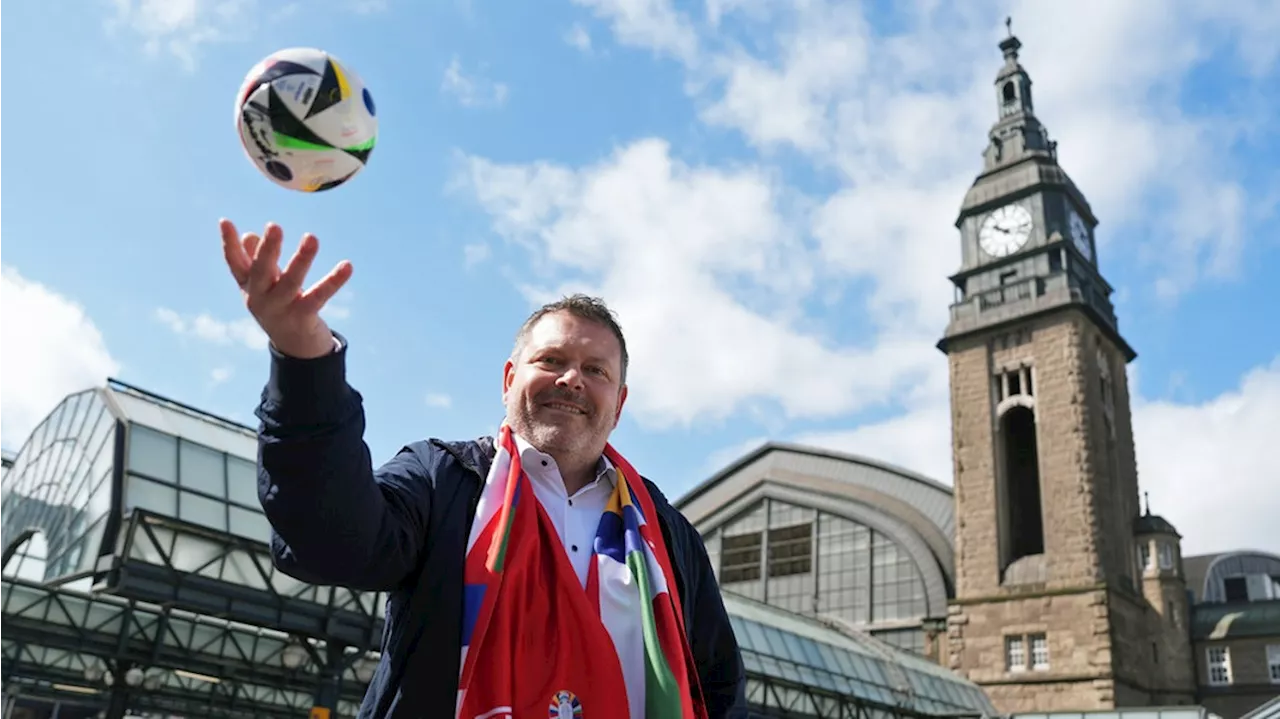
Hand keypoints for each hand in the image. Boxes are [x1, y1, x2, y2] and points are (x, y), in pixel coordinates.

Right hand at [220, 219, 352, 359]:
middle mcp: (260, 298)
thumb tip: (250, 235)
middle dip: (268, 249)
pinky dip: (333, 281)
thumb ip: (256, 260)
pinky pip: (319, 296)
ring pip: (292, 281)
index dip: (229, 243)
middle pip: (262, 271)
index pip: (235, 263)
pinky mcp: (303, 317)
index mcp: (249, 286)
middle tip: (274, 226)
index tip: (225, 221)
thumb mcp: (264, 284)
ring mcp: (281, 309)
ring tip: (312, 237)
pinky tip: (347, 266)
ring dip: (302, 258)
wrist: (294, 345)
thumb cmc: (278, 304)